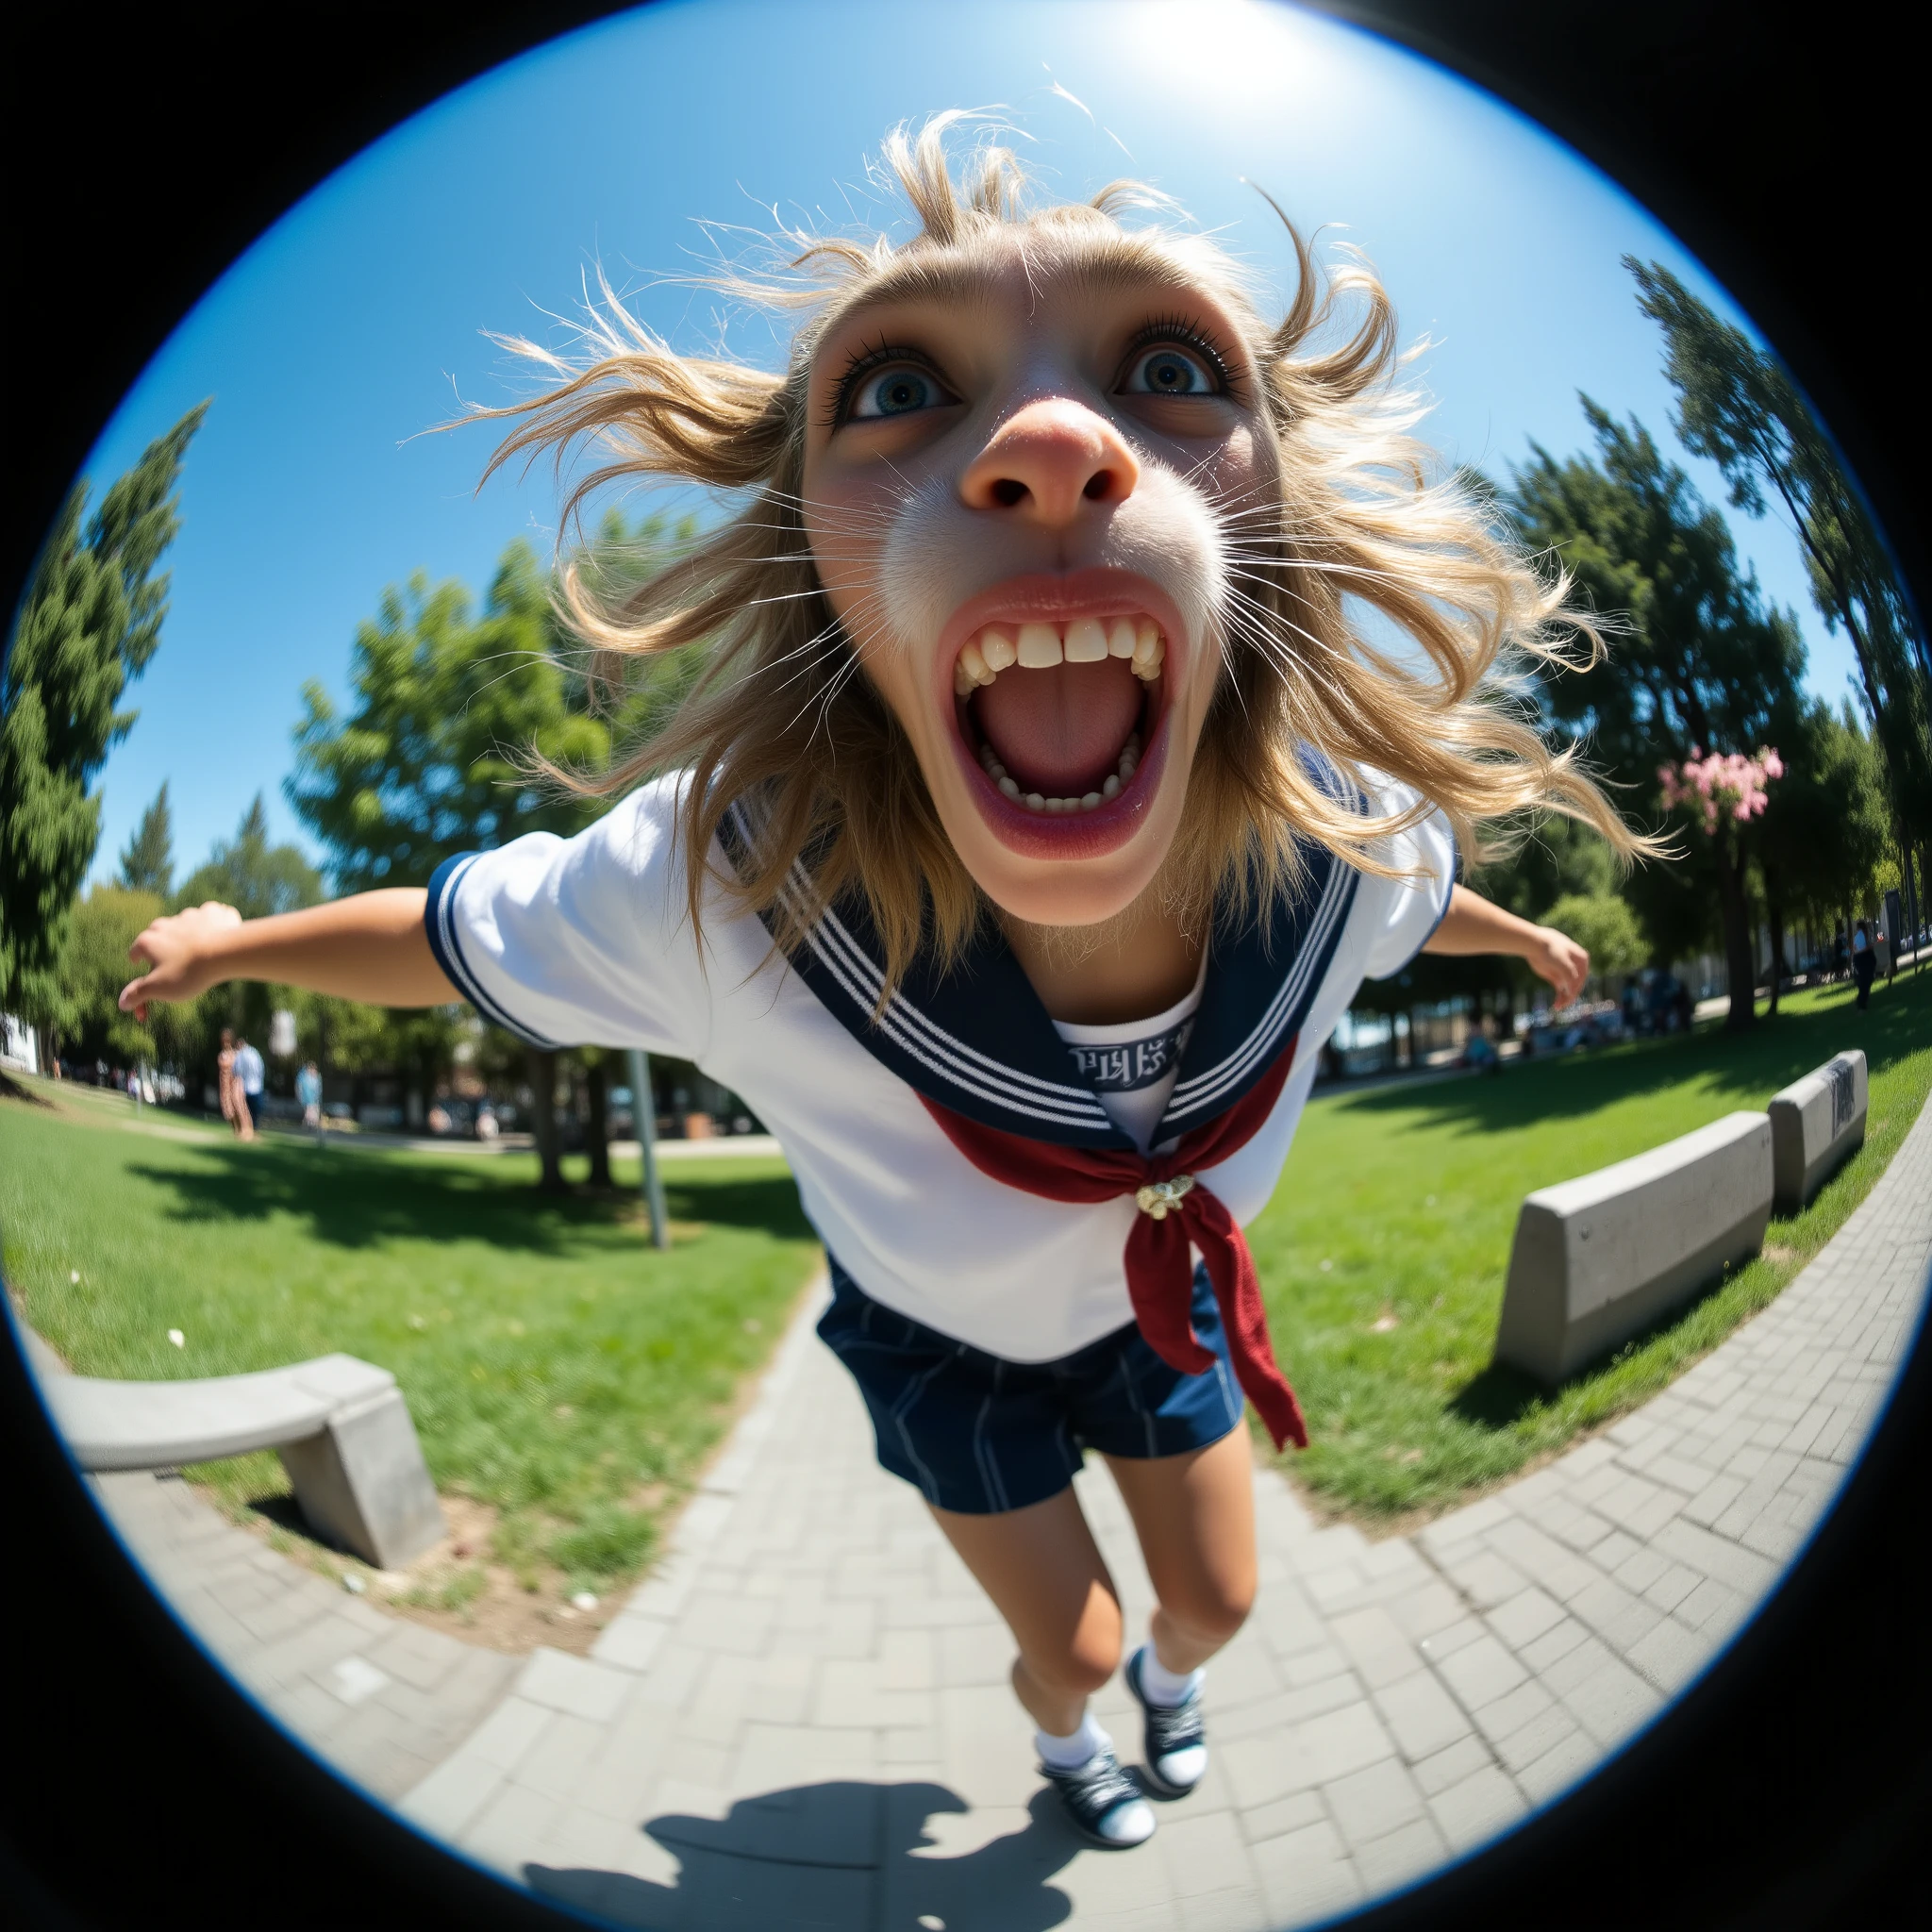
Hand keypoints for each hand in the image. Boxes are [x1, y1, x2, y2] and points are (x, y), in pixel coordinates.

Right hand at [119, 902, 243, 1020]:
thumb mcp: (159, 988)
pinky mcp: (213, 912)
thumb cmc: (188, 972)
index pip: (135, 951)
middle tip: (169, 959)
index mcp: (147, 940)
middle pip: (158, 934)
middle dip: (161, 946)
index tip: (137, 962)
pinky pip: (209, 916)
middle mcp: (166, 924)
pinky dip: (211, 924)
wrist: (225, 953)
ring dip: (186, 935)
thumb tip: (122, 1003)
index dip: (136, 960)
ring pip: (184, 925)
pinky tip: (218, 933)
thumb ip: (138, 994)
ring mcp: (190, 916)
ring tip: (195, 949)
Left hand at [1527, 926, 1589, 1006]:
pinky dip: (1560, 997)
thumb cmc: (1548, 949)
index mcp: (1582, 959)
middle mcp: (1576, 966)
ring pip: (1568, 988)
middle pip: (1576, 984)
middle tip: (1563, 1005)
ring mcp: (1566, 971)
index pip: (1582, 978)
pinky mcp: (1556, 976)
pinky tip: (1556, 1005)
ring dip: (1565, 998)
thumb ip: (1570, 975)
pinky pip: (1561, 989)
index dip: (1576, 988)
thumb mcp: (1562, 962)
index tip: (1569, 997)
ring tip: (1558, 1007)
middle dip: (1570, 995)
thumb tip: (1573, 989)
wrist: (1532, 943)